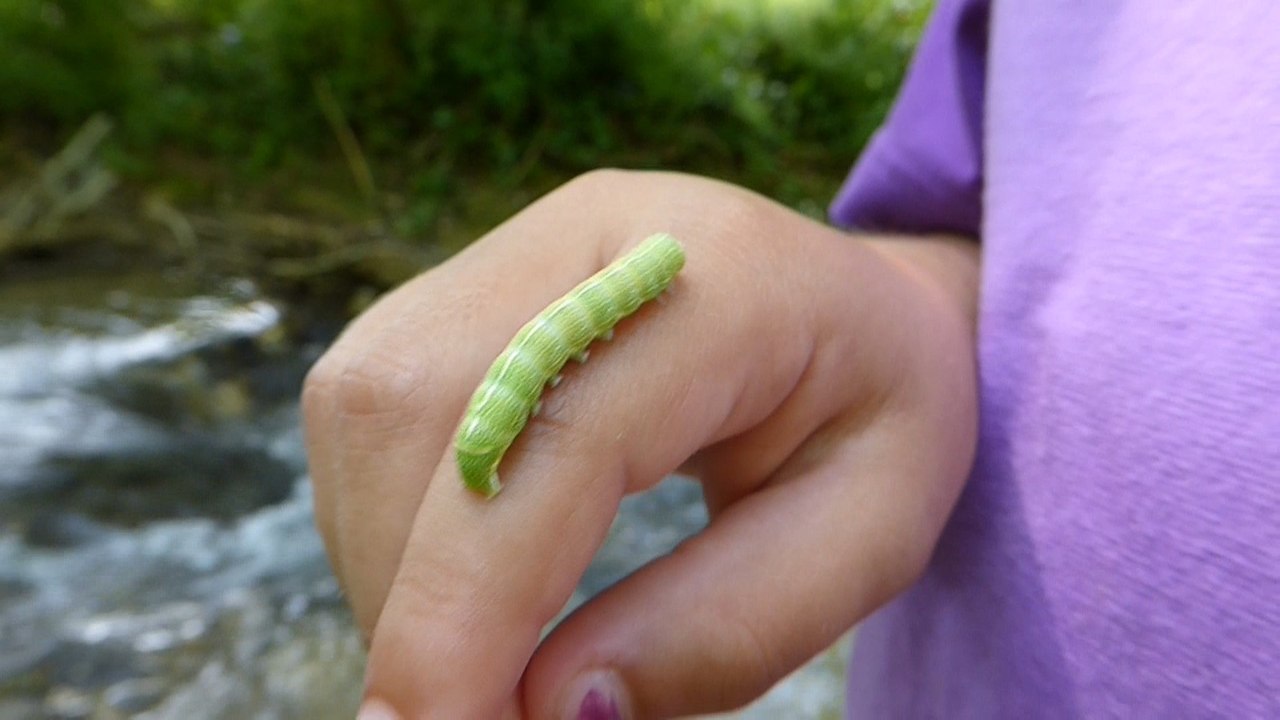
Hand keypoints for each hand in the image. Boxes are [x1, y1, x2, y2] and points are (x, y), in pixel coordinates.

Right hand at [302, 170, 978, 718]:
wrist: (857, 311)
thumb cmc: (876, 418)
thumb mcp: (872, 535)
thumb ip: (731, 624)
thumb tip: (550, 706)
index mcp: (725, 276)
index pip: (559, 433)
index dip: (471, 600)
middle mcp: (597, 232)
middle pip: (423, 405)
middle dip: (412, 594)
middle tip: (472, 715)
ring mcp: (519, 246)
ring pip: (370, 405)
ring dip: (392, 564)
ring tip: (477, 651)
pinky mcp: (467, 283)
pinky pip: (370, 408)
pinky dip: (392, 523)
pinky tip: (462, 580)